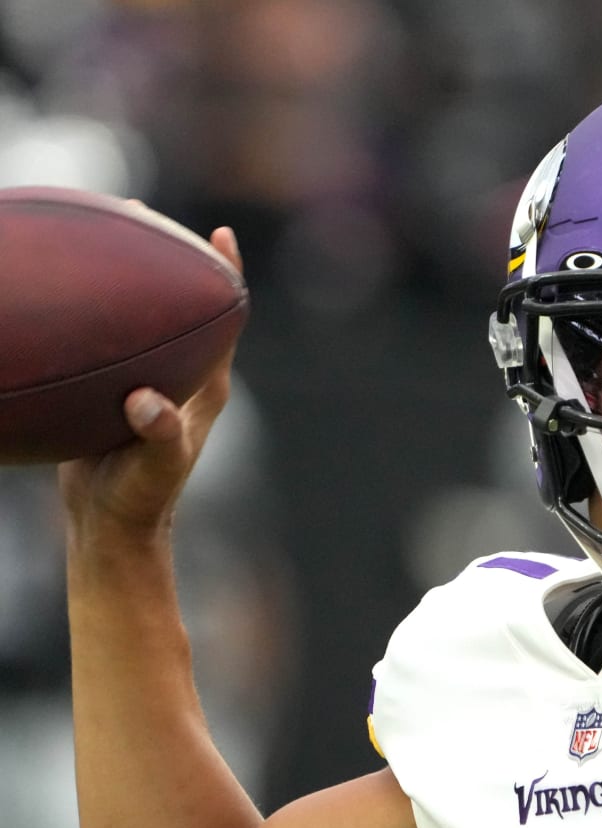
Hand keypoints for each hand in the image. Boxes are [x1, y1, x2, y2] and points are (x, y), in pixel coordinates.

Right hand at [58, 225, 244, 537]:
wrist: (111, 524)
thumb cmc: (142, 499)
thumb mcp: (154, 468)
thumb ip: (159, 435)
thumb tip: (147, 402)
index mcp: (204, 387)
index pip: (225, 321)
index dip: (226, 276)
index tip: (221, 235)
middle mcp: (182, 378)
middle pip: (185, 307)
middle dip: (170, 261)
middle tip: (143, 215)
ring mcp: (149, 383)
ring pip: (144, 319)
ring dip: (127, 280)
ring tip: (102, 233)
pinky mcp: (115, 393)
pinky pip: (108, 340)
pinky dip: (92, 313)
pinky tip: (61, 292)